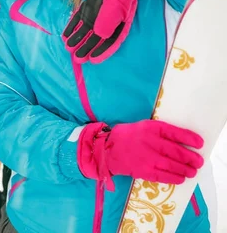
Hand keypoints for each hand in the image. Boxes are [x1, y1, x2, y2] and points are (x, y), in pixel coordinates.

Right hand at [77, 120, 203, 189]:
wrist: (106, 149)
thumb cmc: (126, 136)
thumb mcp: (142, 126)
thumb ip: (159, 132)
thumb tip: (181, 141)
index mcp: (150, 128)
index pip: (175, 133)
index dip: (190, 138)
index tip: (199, 143)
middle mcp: (150, 142)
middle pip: (177, 151)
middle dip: (191, 158)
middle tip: (198, 162)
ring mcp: (147, 158)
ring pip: (173, 165)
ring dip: (186, 170)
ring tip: (192, 172)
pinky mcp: (144, 171)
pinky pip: (164, 176)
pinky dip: (175, 178)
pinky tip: (180, 178)